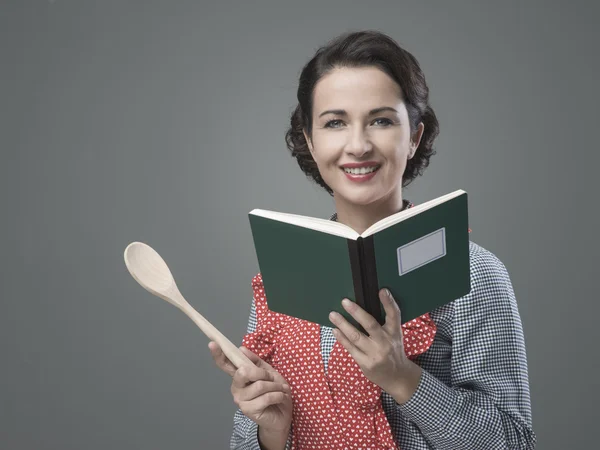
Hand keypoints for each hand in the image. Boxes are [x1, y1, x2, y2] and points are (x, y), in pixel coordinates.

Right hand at [209, 342, 292, 434]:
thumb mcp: (269, 373)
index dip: (218, 354)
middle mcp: (236, 388)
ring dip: (276, 386)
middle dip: (262, 373)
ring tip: (280, 390)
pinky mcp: (248, 410)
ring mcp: (240, 400)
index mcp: (240, 377)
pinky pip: (266, 397)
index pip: (226, 364)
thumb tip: (241, 348)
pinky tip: (280, 398)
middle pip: (243, 372)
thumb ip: (256, 362)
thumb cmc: (275, 392)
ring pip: (260, 385)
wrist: (283, 414)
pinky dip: (278, 395)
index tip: (212, 343)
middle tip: (272, 378)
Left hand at [328, 288, 421, 403]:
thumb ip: (385, 322)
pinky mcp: (365, 363)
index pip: (394, 315)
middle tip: (344, 301)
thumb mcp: (394, 335)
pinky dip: (341, 338)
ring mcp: (375, 353)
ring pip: (356, 336)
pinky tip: (335, 330)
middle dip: (356, 312)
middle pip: (370, 324)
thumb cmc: (393, 350)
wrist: (397, 377)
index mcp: (394, 332)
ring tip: (332, 314)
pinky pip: (350, 348)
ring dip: (342, 324)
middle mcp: (385, 342)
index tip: (382, 290)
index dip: (389, 302)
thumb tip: (366, 304)